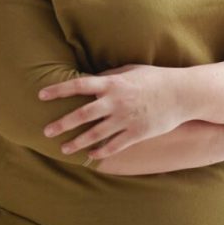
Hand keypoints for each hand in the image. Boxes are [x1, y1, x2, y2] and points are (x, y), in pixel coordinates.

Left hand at [38, 63, 187, 160]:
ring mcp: (126, 119)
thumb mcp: (131, 70)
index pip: (79, 86)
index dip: (59, 90)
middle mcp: (116, 102)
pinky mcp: (136, 133)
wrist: (182, 94)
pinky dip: (101, 151)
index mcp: (113, 83)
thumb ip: (111, 75)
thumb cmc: (156, 78)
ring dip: (77, 142)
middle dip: (62, 123)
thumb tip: (93, 79)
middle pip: (82, 114)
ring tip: (64, 148)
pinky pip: (114, 145)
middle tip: (45, 131)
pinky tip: (91, 155)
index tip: (41, 95)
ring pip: (95, 133)